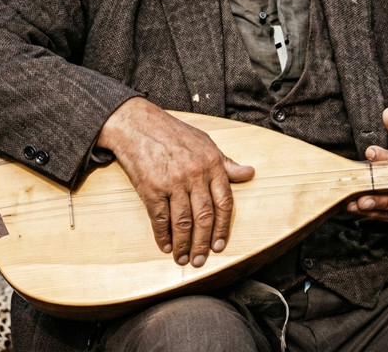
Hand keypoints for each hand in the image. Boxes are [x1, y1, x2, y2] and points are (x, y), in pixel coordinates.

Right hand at [96, 98, 254, 266]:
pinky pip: (159, 218)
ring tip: (183, 259)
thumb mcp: (206, 143)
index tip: (219, 245)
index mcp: (212, 164)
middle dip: (203, 243)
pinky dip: (163, 236)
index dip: (223, 227)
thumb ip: (226, 163)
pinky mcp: (151, 189)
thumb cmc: (174, 134)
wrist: (138, 125)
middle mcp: (195, 175)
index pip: (224, 202)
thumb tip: (249, 173)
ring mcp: (172, 182)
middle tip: (201, 260)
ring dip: (184, 245)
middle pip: (204, 217)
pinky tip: (166, 246)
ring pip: (183, 222)